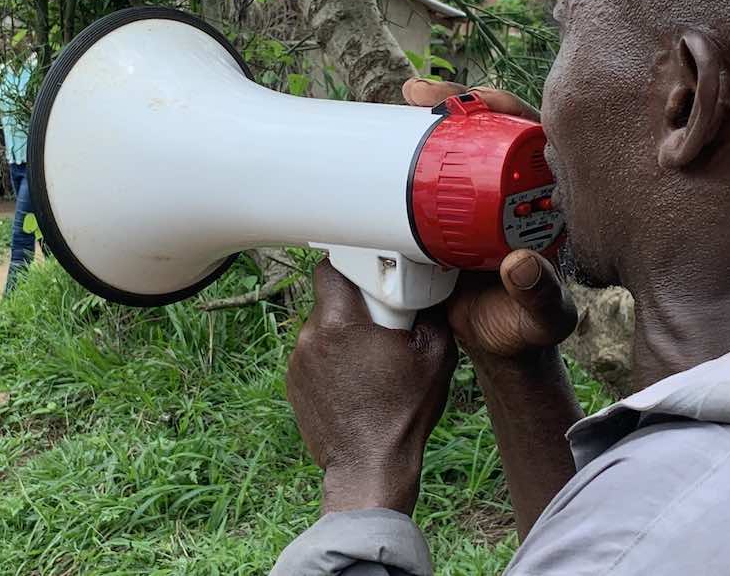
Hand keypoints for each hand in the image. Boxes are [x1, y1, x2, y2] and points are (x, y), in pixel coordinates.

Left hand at [286, 261, 456, 514]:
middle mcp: (310, 337)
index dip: (352, 262)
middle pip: (329, 298)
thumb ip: (432, 310)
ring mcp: (297, 362)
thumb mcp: (436, 355)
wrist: (369, 468)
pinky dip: (332, 358)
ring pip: (321, 327)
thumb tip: (432, 288)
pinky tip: (356, 378)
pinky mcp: (293, 383)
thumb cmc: (401, 414)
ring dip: (343, 332)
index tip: (372, 270)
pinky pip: (314, 355)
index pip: (331, 266)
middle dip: (356, 301)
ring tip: (371, 356)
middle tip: (383, 319)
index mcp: (340, 322)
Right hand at [400, 79, 577, 359]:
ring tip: (411, 98)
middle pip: (492, 129)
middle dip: (462, 101)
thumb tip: (520, 263)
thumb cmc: (525, 329)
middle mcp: (514, 190)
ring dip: (436, 114)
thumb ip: (538, 297)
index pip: (537, 140)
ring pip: (460, 143)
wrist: (488, 346)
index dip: (511, 111)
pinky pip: (433, 170)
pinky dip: (414, 146)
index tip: (483, 102)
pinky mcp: (448, 211)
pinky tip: (394, 126)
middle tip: (428, 96)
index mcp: (547, 201)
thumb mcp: (540, 318)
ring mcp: (479, 198)